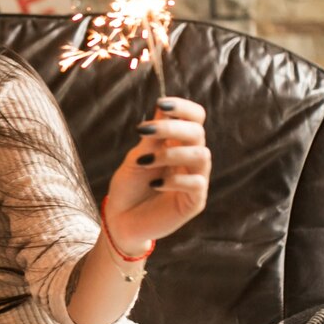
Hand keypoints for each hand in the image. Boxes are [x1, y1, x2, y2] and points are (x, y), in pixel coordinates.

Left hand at [103, 97, 210, 249]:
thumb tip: (162, 106)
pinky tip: (153, 184)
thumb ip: (151, 138)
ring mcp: (195, 179)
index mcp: (178, 143)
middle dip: (171, 127)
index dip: (183, 108)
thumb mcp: (136, 158)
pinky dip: (174, 180)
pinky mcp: (195, 201)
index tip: (161, 103)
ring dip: (171, 153)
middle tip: (143, 130)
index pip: (195, 118)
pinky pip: (196, 183)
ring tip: (144, 162)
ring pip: (201, 155)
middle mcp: (190, 158)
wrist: (121, 220)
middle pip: (197, 132)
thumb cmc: (129, 186)